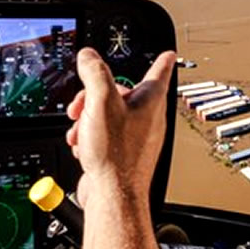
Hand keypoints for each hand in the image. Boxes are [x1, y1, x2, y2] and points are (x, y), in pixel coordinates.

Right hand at [65, 48, 175, 207]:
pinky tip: (84, 146)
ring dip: (87, 120)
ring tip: (81, 131)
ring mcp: (135, 137)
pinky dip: (90, 138)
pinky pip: (103, 136)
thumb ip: (94, 73)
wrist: (112, 195)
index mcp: (149, 100)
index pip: (159, 71)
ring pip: (106, 115)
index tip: (168, 53)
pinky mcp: (122, 154)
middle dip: (93, 97)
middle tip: (81, 105)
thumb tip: (88, 56)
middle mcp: (147, 118)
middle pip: (118, 93)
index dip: (162, 59)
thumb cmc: (116, 154)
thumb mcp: (100, 101)